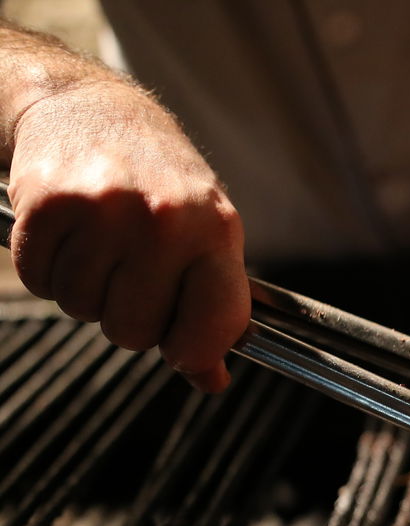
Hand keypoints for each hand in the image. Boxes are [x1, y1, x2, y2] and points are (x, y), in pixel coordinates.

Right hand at [7, 80, 247, 392]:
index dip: (194, 350)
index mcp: (216, 231)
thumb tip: (211, 380)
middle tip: (131, 275)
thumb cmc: (161, 185)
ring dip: (85, 291)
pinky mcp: (47, 204)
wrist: (91, 108)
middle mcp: (165, 220)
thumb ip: (214, 309)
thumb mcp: (206, 238)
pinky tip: (68, 236)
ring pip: (82, 310)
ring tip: (100, 247)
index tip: (183, 343)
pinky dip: (47, 271)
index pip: (213, 326)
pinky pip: (39, 282)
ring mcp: (105, 210)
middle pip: (134, 332)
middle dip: (129, 317)